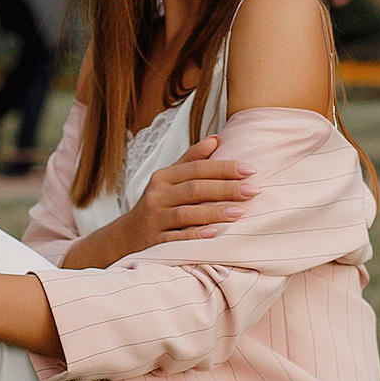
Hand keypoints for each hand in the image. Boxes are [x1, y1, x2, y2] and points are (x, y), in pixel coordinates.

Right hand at [119, 136, 254, 253]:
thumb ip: (192, 160)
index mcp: (164, 177)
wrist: (127, 236)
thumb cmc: (158, 204)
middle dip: (226, 188)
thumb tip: (216, 139)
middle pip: (195, 188)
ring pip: (186, 213)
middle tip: (252, 191)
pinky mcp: (154, 241)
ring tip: (240, 212)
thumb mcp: (170, 179)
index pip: (197, 168)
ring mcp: (154, 219)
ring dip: (214, 212)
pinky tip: (215, 234)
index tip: (250, 170)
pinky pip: (176, 238)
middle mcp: (157, 195)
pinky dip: (195, 235)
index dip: (224, 167)